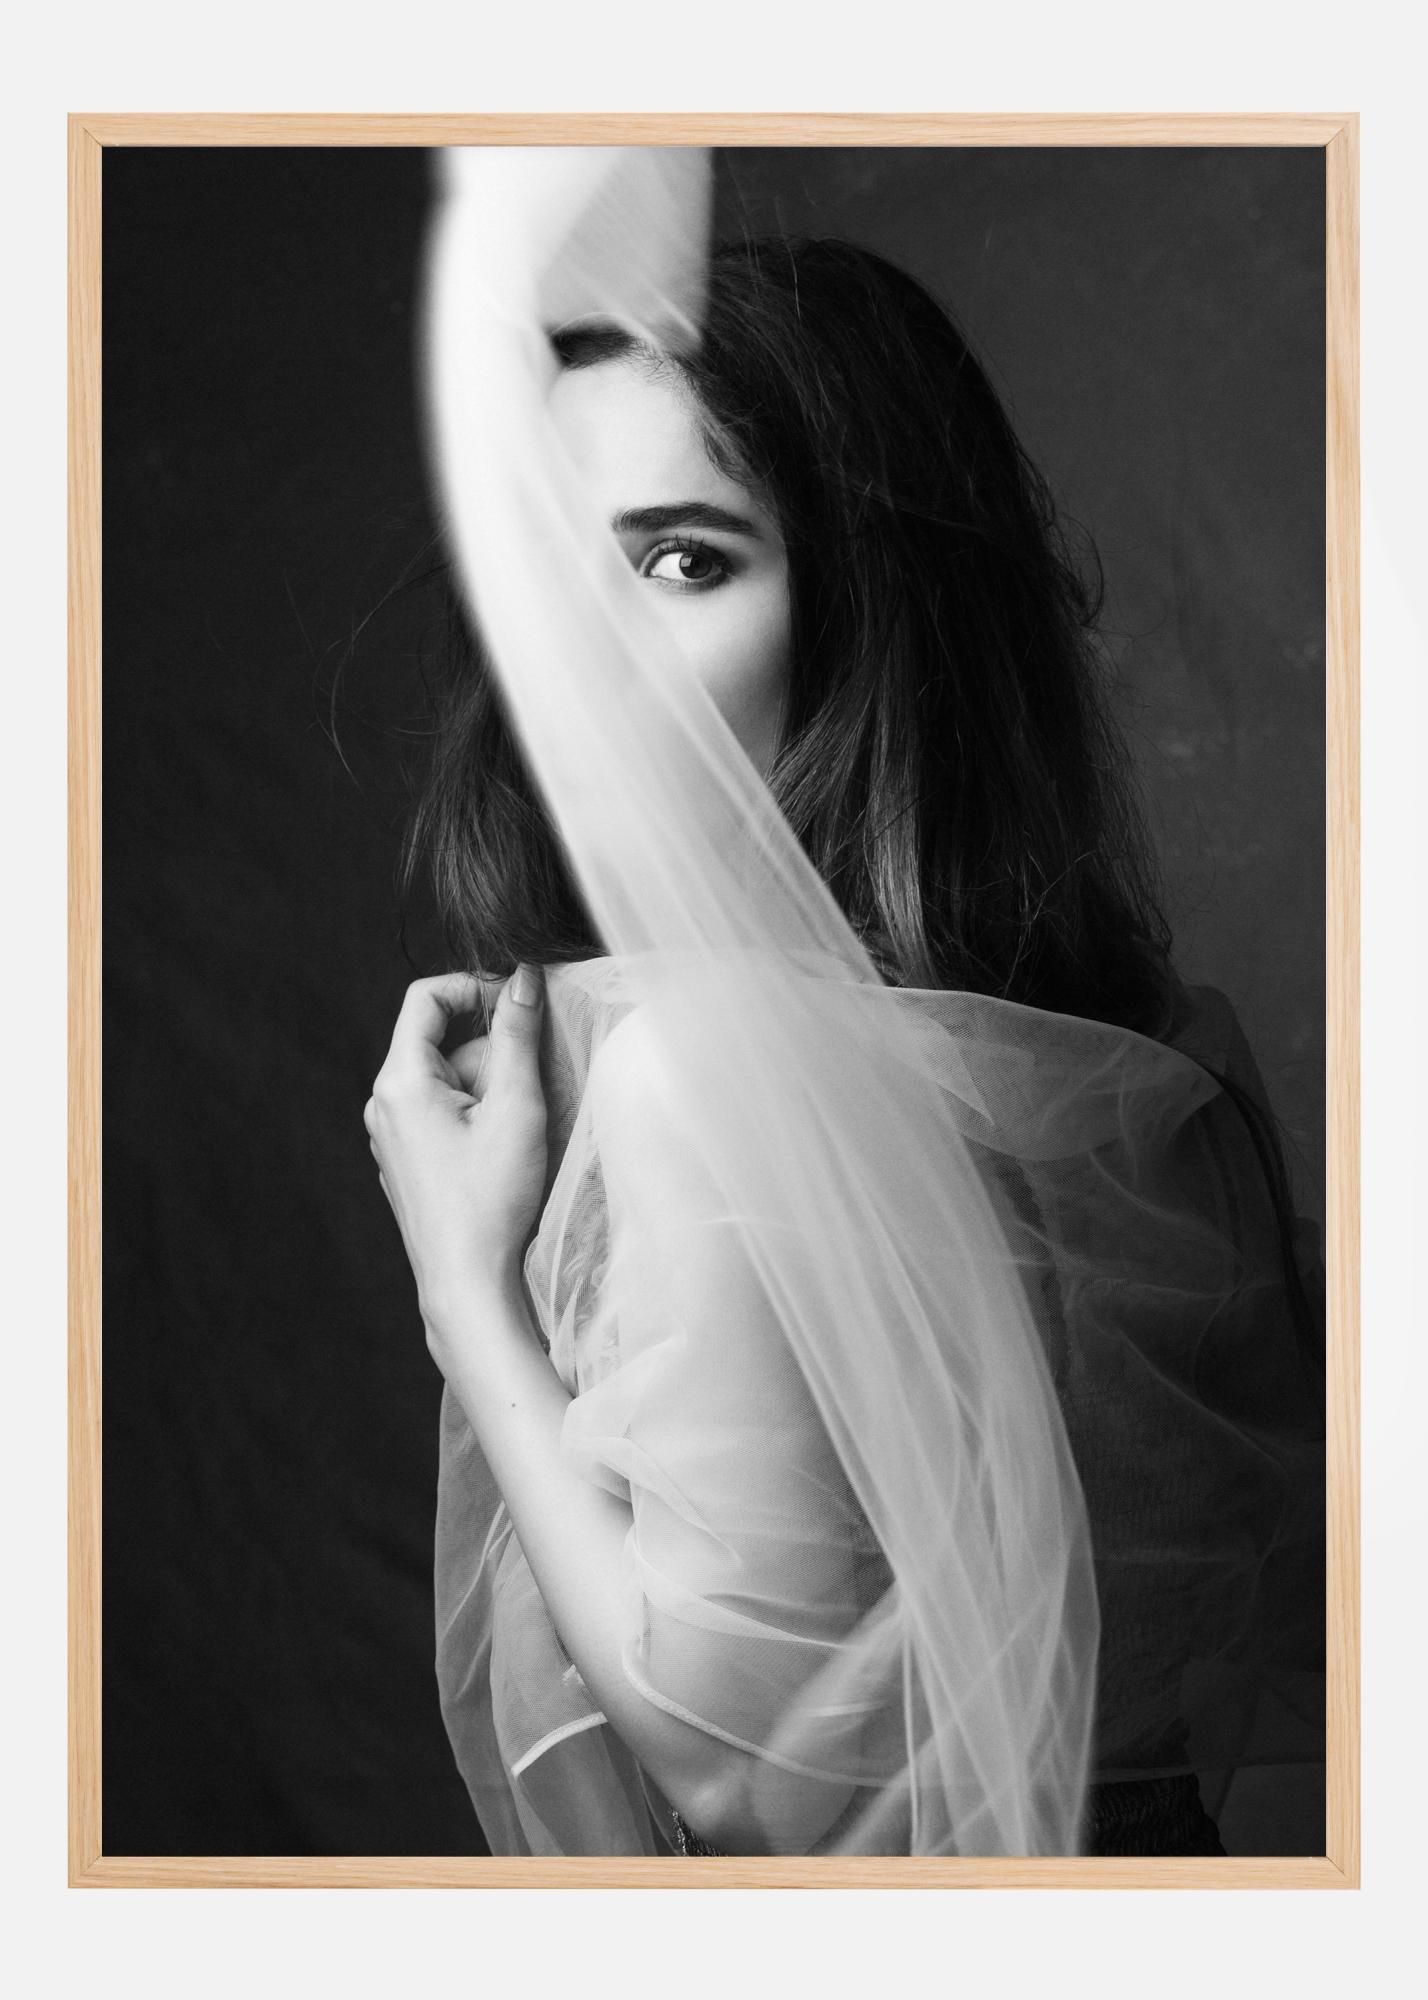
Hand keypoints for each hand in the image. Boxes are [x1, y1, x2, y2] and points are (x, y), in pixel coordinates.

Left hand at [364, 967, 547, 1326]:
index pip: (426, 999)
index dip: (474, 988)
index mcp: (400, 1082)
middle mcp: (382, 1105)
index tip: (517, 1005)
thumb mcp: (516, 1107)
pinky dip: (472, 1117)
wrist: (467, 1282)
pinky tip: (500, 1155)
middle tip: (529, 1090)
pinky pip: (437, 1115)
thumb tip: (525, 977)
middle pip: (441, 1044)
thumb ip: (519, 1035)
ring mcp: (389, 1137)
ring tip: (517, 1131)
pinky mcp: (403, 1163)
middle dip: (491, 1054)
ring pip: (444, 1082)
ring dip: (486, 1090)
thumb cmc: (492, 1199)